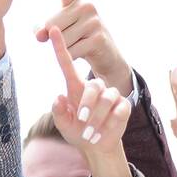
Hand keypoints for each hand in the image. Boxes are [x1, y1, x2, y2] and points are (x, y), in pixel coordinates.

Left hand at [34, 0, 132, 96]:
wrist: (106, 56)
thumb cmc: (80, 40)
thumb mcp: (61, 31)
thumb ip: (45, 30)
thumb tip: (40, 35)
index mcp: (76, 1)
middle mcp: (87, 6)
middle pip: (52, 25)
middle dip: (54, 38)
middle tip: (71, 40)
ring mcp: (94, 21)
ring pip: (61, 40)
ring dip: (65, 49)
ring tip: (79, 45)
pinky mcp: (98, 38)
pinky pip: (71, 52)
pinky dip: (72, 58)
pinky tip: (83, 53)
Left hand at [48, 26, 130, 157]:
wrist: (98, 146)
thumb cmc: (77, 132)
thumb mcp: (64, 125)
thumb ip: (59, 113)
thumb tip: (58, 98)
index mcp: (75, 87)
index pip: (67, 63)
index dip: (60, 47)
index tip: (53, 29)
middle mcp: (94, 87)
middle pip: (93, 85)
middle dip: (87, 104)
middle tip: (82, 120)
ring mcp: (110, 95)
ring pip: (107, 98)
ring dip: (97, 118)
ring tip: (91, 133)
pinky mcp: (123, 105)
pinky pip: (119, 110)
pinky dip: (110, 123)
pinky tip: (104, 132)